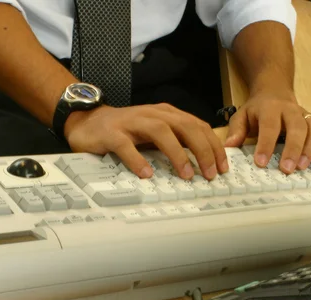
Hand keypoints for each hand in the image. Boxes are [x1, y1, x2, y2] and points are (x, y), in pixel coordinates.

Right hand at [64, 104, 228, 179]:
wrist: (87, 121)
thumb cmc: (126, 130)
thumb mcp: (156, 133)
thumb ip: (177, 141)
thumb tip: (204, 162)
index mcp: (167, 114)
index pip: (198, 126)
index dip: (213, 146)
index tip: (222, 167)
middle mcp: (152, 115)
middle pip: (185, 127)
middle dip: (202, 150)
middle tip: (211, 173)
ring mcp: (132, 122)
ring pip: (161, 132)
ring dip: (177, 154)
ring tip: (186, 174)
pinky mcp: (112, 133)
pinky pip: (126, 146)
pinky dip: (138, 160)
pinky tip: (146, 174)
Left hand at [225, 89, 310, 173]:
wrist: (274, 90)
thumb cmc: (257, 110)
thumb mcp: (242, 115)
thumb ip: (236, 130)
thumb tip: (229, 147)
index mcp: (270, 108)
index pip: (270, 125)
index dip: (266, 144)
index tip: (261, 162)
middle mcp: (291, 110)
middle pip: (297, 127)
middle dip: (293, 149)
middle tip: (287, 169)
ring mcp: (306, 115)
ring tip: (303, 168)